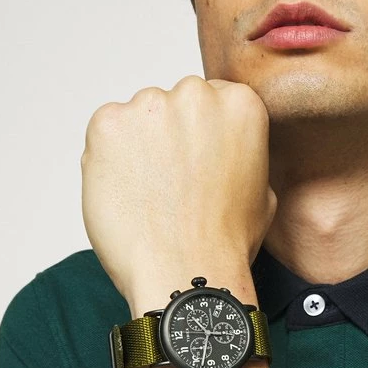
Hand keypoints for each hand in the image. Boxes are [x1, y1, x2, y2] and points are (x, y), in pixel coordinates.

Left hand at [81, 75, 275, 301]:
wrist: (185, 273)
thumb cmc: (225, 243)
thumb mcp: (262, 192)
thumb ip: (241, 154)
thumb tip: (226, 151)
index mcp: (239, 104)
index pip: (212, 101)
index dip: (200, 138)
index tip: (196, 165)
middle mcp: (195, 94)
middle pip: (172, 105)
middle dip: (168, 138)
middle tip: (171, 185)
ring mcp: (149, 105)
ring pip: (137, 119)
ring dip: (137, 148)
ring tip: (148, 196)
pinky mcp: (107, 123)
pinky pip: (105, 133)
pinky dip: (108, 160)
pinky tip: (127, 194)